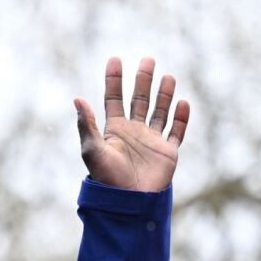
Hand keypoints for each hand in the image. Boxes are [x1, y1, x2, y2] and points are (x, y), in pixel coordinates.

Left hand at [74, 56, 189, 191]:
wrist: (128, 201)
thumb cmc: (106, 177)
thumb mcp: (92, 149)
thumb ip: (86, 124)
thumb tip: (77, 98)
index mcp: (114, 129)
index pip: (114, 98)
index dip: (114, 80)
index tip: (115, 59)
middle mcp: (133, 132)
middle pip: (139, 100)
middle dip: (143, 80)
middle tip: (148, 59)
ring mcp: (151, 141)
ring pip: (159, 112)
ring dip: (164, 94)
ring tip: (168, 76)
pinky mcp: (167, 152)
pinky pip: (176, 132)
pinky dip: (181, 118)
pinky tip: (183, 103)